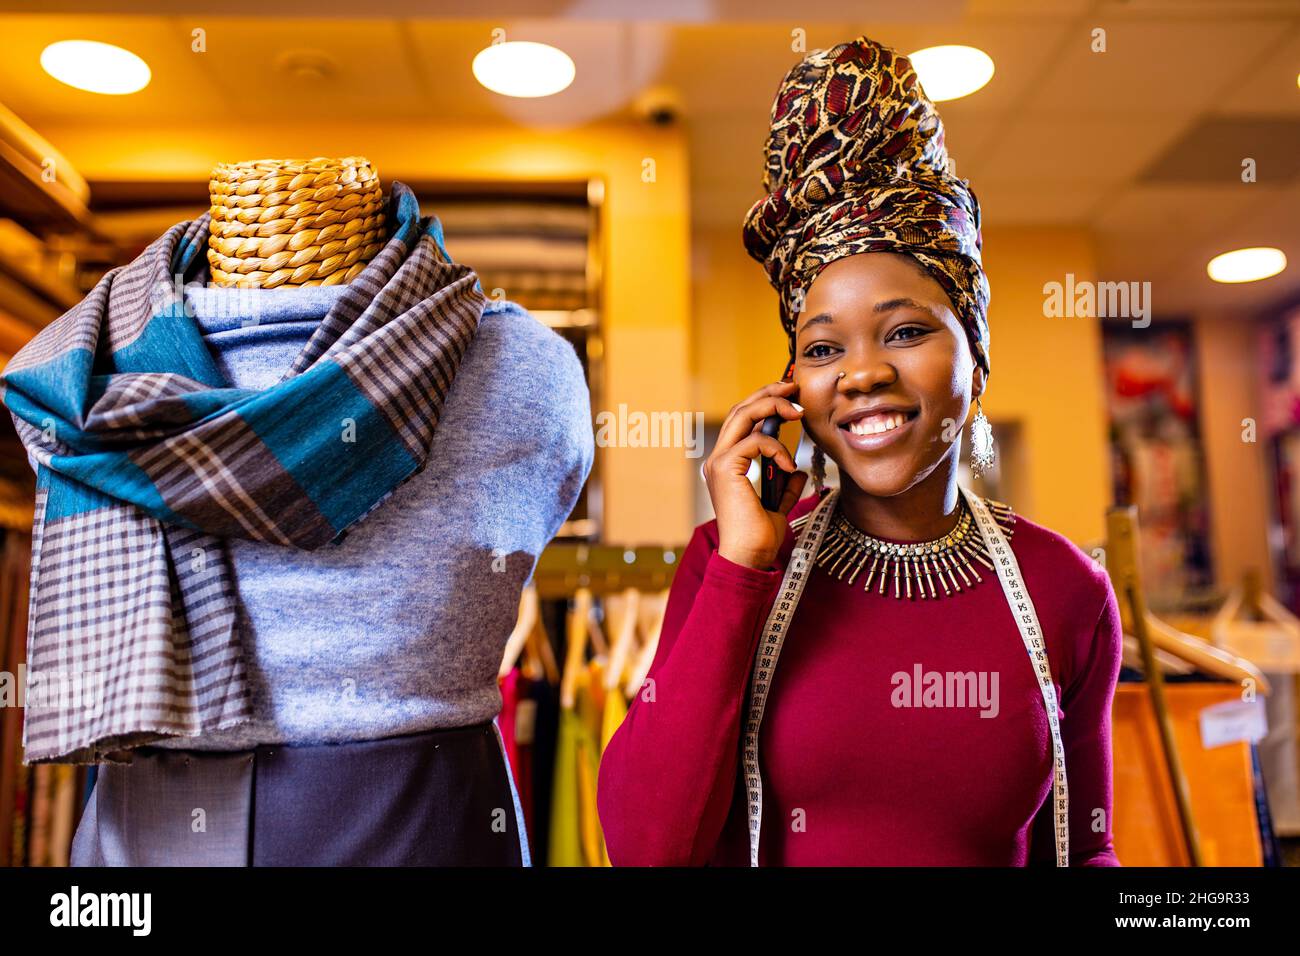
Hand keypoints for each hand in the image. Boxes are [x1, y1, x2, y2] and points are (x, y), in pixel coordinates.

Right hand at [703, 379, 808, 570]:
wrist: (749, 558)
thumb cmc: (760, 538)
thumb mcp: (777, 506)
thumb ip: (784, 487)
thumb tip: (796, 472)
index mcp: (728, 466)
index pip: (743, 421)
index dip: (766, 403)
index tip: (791, 398)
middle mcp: (719, 459)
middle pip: (741, 410)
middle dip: (768, 393)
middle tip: (793, 387)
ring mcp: (719, 463)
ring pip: (743, 415)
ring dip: (773, 406)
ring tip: (797, 412)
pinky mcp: (726, 469)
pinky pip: (753, 442)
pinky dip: (776, 448)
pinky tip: (788, 464)